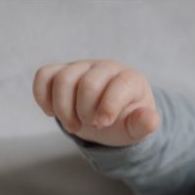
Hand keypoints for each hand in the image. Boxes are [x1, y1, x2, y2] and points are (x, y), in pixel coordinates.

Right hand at [32, 59, 159, 146]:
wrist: (110, 118)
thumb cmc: (125, 121)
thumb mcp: (137, 128)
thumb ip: (144, 124)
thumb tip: (151, 120)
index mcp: (130, 79)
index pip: (118, 86)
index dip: (108, 107)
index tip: (103, 124)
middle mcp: (106, 67)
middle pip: (87, 84)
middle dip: (85, 111)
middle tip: (90, 127)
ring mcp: (82, 66)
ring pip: (63, 79)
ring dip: (63, 109)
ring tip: (73, 126)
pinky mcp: (61, 70)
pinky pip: (44, 75)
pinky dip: (42, 96)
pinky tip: (51, 113)